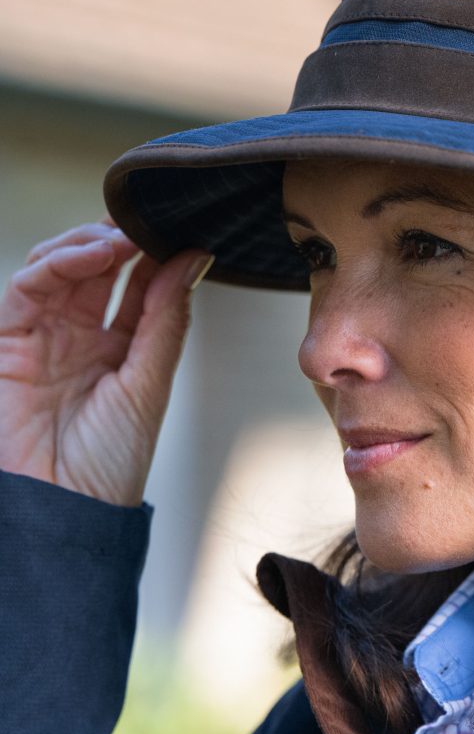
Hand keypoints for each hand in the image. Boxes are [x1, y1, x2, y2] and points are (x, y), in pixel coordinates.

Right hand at [0, 221, 212, 505]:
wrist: (59, 513)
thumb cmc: (107, 465)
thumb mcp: (146, 383)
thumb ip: (165, 318)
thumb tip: (195, 257)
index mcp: (118, 348)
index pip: (136, 284)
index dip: (154, 252)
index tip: (181, 226)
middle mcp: (79, 336)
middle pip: (97, 267)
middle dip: (121, 236)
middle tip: (149, 219)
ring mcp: (41, 336)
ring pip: (59, 266)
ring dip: (90, 242)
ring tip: (123, 237)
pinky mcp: (6, 340)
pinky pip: (26, 287)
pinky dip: (57, 262)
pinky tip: (93, 254)